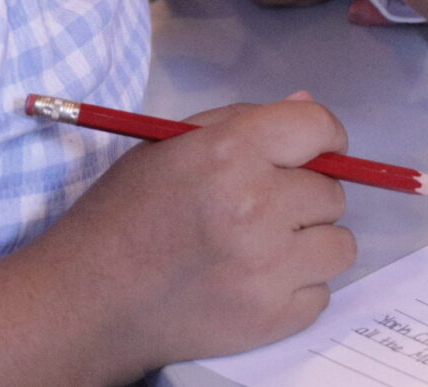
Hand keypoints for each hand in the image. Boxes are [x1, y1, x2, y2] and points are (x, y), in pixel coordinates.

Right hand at [39, 95, 354, 377]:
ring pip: (339, 245)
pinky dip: (296, 288)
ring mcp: (266, 268)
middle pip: (332, 192)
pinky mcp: (269, 319)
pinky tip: (256, 281)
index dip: (325, 137)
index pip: (318, 129)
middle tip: (264, 207)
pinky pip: (321, 294)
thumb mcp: (168, 145)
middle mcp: (254, 206)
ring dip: (310, 243)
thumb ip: (241, 121)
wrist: (88, 301)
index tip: (320, 148)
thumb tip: (306, 109)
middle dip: (305, 195)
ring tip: (266, 246)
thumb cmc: (123, 216)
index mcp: (228, 153)